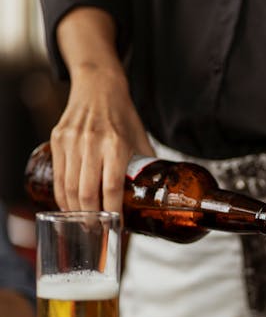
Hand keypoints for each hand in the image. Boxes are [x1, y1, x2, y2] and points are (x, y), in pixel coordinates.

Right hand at [50, 63, 153, 213]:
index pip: (112, 187)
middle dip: (91, 218)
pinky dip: (62, 196)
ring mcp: (71, 141)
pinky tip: (69, 206)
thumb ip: (147, 166)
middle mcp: (92, 142)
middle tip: (97, 230)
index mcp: (116, 144)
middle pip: (87, 192)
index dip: (113, 211)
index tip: (117, 226)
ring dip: (75, 211)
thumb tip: (156, 194)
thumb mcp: (141, 139)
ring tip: (83, 223)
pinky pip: (58, 176)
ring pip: (69, 187)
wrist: (99, 86)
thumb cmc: (123, 115)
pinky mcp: (57, 139)